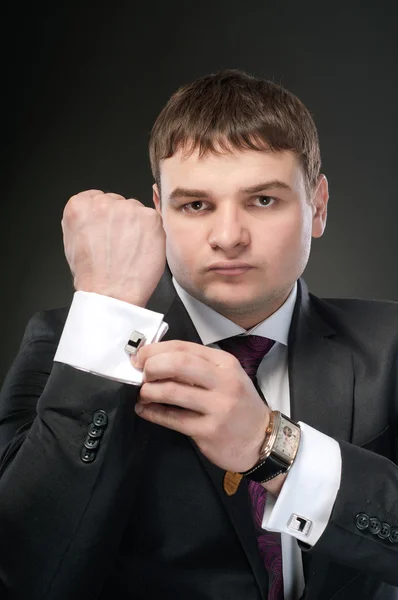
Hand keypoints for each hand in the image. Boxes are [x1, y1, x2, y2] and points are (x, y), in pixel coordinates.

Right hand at [62, 189, 165, 305]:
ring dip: (137, 225)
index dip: (104, 216)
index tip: (107, 228)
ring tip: (131, 249)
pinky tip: (143, 249)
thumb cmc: (93, 275)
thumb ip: (82, 221)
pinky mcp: (150, 218)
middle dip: (120, 219)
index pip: (95, 197)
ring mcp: (128, 209)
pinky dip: (151, 233)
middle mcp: (102, 203)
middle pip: (117, 201)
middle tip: (120, 243)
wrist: (111, 294)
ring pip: (136, 209)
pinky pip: (153, 219)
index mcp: (78, 206)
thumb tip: (93, 215)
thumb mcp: (72, 242)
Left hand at [133, 340, 270, 472]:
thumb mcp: (226, 377)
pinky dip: (153, 413)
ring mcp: (218, 407)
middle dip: (152, 366)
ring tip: (142, 393)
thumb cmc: (239, 405)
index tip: (140, 356)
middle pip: (179, 364)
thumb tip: (157, 360)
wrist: (261, 440)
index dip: (156, 350)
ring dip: (149, 391)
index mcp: (225, 363)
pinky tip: (144, 410)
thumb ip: (197, 367)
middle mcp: (224, 382)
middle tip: (140, 374)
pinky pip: (173, 419)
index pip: (185, 348)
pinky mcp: (209, 431)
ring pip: (173, 392)